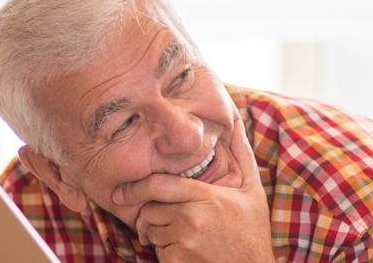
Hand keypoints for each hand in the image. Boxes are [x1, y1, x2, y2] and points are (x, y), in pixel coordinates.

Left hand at [111, 120, 273, 262]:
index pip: (158, 185)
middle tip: (165, 221)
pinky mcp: (179, 261)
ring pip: (152, 233)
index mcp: (206, 196)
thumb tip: (235, 123)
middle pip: (149, 210)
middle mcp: (191, 217)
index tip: (118, 193)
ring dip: (160, 235)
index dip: (134, 188)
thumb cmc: (253, 231)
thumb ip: (241, 155)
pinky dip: (168, 253)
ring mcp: (184, 241)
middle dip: (151, 215)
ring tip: (186, 236)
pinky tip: (190, 252)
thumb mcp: (253, 191)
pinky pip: (159, 253)